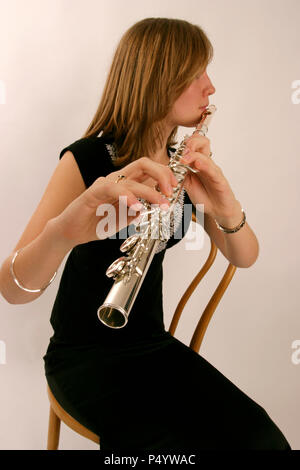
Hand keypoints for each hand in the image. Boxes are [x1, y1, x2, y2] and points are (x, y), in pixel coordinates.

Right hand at [51, 157, 177, 246]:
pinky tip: (137, 206)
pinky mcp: (93, 191)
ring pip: (132, 179)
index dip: (165, 175)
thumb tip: (154, 205)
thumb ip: (138, 210)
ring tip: (161, 204)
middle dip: (162, 174)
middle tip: (171, 190)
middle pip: (143, 164)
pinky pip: (113, 189)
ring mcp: (105, 183)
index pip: (149, 170)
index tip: (176, 188)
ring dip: (150, 192)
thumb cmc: (97, 224)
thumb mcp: (125, 219)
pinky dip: (128, 196)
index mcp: (126, 183)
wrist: (71, 232)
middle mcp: (117, 179)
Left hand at [180, 134, 239, 218]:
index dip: (186, 143)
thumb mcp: (187, 184)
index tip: (177, 150)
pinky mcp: (220, 180)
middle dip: (191, 142)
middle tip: (182, 151)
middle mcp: (207, 164)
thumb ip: (179, 174)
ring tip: (184, 159)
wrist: (218, 210)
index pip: (195, 144)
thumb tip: (167, 166)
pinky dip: (204, 164)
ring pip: (205, 155)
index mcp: (198, 163)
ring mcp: (213, 171)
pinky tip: (197, 164)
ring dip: (193, 154)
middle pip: (203, 142)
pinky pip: (212, 170)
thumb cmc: (204, 196)